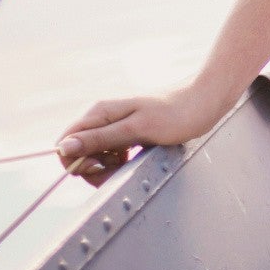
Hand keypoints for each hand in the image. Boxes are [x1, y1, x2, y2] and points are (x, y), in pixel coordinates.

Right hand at [56, 83, 228, 186]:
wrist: (204, 101)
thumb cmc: (175, 114)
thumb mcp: (136, 129)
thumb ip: (100, 138)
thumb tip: (64, 148)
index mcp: (100, 113)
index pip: (65, 142)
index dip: (75, 162)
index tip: (99, 167)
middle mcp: (103, 118)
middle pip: (79, 153)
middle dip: (94, 168)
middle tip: (120, 167)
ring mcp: (116, 126)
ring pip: (96, 156)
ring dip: (108, 167)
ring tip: (132, 161)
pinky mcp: (128, 133)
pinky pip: (112, 154)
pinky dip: (120, 162)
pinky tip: (136, 158)